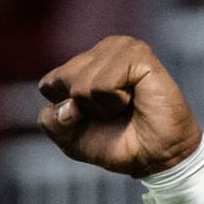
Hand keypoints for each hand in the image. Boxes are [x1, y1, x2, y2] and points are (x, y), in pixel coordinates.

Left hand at [37, 36, 203, 178]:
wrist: (155, 156)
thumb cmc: (117, 144)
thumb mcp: (71, 139)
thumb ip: (51, 121)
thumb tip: (65, 106)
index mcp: (83, 64)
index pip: (48, 84)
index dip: (64, 113)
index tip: (92, 119)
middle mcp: (102, 50)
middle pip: (62, 81)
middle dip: (82, 108)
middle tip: (112, 113)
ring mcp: (121, 47)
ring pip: (81, 83)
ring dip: (101, 107)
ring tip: (125, 107)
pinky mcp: (138, 54)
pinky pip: (103, 84)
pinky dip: (115, 102)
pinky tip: (134, 99)